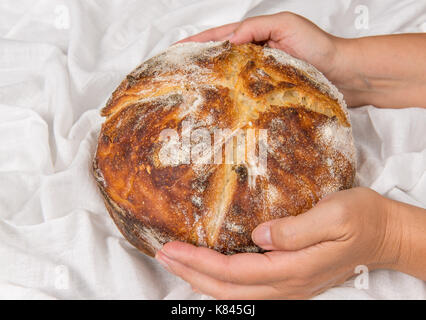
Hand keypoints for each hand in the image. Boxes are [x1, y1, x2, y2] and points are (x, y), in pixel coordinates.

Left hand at [155, 187, 403, 298]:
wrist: (384, 233)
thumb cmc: (362, 219)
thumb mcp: (335, 215)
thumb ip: (296, 229)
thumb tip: (259, 235)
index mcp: (294, 268)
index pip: (235, 271)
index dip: (200, 263)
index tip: (172, 248)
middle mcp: (287, 284)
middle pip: (228, 290)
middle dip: (191, 274)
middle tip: (163, 255)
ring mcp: (289, 286)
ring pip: (236, 294)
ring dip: (202, 280)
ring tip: (177, 264)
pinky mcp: (290, 279)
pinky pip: (247, 289)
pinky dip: (221, 282)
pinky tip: (209, 271)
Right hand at [178, 12, 425, 108]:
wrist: (344, 72)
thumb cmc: (318, 46)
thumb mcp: (286, 25)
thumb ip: (256, 28)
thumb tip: (227, 41)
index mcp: (255, 35)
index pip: (218, 37)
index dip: (195, 44)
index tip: (173, 52)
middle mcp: (254, 55)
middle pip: (218, 58)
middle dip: (196, 64)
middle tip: (174, 76)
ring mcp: (259, 75)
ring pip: (228, 78)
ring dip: (209, 83)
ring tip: (188, 94)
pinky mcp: (268, 92)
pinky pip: (243, 95)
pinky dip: (229, 99)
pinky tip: (218, 107)